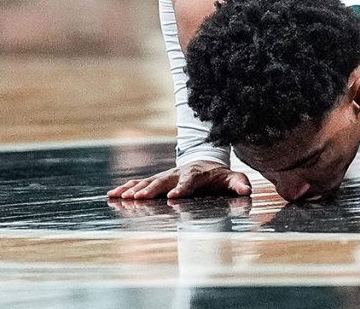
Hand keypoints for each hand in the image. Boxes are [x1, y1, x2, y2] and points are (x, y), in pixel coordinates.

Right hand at [106, 160, 251, 199]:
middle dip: (152, 189)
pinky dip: (127, 187)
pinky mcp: (158, 179)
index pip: (189, 182)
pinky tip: (113, 194)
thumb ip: (239, 184)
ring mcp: (166, 175)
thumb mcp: (233, 179)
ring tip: (121, 197)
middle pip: (164, 181)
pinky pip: (140, 182)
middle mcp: (178, 173)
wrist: (207, 161)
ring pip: (149, 181)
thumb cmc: (220, 176)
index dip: (182, 189)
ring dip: (135, 189)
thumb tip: (246, 191)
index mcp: (197, 175)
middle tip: (139, 198)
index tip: (173, 197)